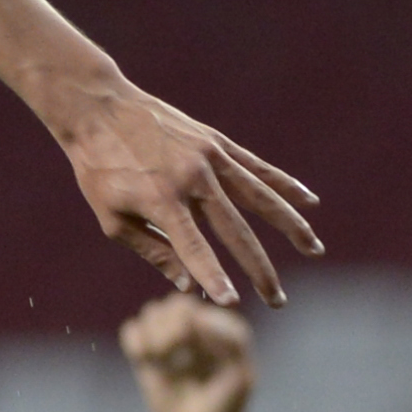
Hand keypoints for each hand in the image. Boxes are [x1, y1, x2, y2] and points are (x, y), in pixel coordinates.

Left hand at [57, 83, 317, 307]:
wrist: (98, 108)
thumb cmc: (99, 170)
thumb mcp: (112, 219)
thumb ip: (152, 251)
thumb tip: (188, 285)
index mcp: (162, 201)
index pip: (194, 249)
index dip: (213, 278)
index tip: (233, 302)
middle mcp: (193, 178)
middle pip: (236, 231)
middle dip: (259, 269)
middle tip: (277, 300)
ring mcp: (209, 157)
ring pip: (260, 196)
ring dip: (290, 225)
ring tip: (313, 248)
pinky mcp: (215, 142)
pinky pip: (257, 168)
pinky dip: (284, 185)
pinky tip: (309, 202)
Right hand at [119, 295, 257, 411]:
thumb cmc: (227, 407)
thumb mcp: (240, 376)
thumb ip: (230, 342)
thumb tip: (194, 318)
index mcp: (222, 326)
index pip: (201, 305)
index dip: (188, 326)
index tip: (195, 354)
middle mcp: (197, 326)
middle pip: (172, 303)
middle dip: (167, 329)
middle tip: (171, 354)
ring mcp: (171, 338)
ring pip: (151, 312)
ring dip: (152, 336)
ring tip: (160, 358)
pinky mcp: (148, 354)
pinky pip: (130, 330)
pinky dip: (134, 342)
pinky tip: (146, 361)